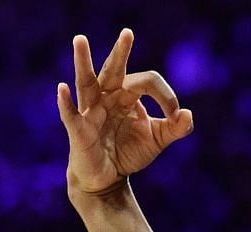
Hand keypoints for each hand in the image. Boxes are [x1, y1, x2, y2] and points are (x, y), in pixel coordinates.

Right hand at [57, 30, 192, 199]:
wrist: (108, 179)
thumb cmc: (128, 153)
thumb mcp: (156, 140)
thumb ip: (175, 128)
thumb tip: (188, 114)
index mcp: (126, 96)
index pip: (147, 82)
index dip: (166, 96)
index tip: (175, 116)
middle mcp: (107, 97)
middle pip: (114, 70)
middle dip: (121, 52)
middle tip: (128, 33)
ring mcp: (90, 111)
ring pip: (86, 82)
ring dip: (83, 62)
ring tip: (80, 40)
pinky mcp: (78, 129)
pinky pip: (70, 114)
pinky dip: (65, 101)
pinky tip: (63, 88)